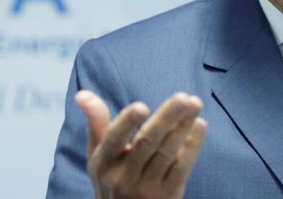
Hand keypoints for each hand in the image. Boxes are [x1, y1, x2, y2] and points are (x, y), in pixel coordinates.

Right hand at [76, 90, 206, 198]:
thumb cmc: (112, 179)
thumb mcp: (98, 156)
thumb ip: (96, 123)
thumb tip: (82, 94)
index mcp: (103, 163)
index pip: (114, 140)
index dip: (127, 123)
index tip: (141, 106)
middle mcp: (123, 177)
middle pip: (147, 142)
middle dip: (166, 118)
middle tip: (182, 98)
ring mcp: (146, 189)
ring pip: (167, 152)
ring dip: (183, 126)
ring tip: (195, 103)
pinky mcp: (168, 195)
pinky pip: (182, 167)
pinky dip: (192, 145)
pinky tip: (199, 126)